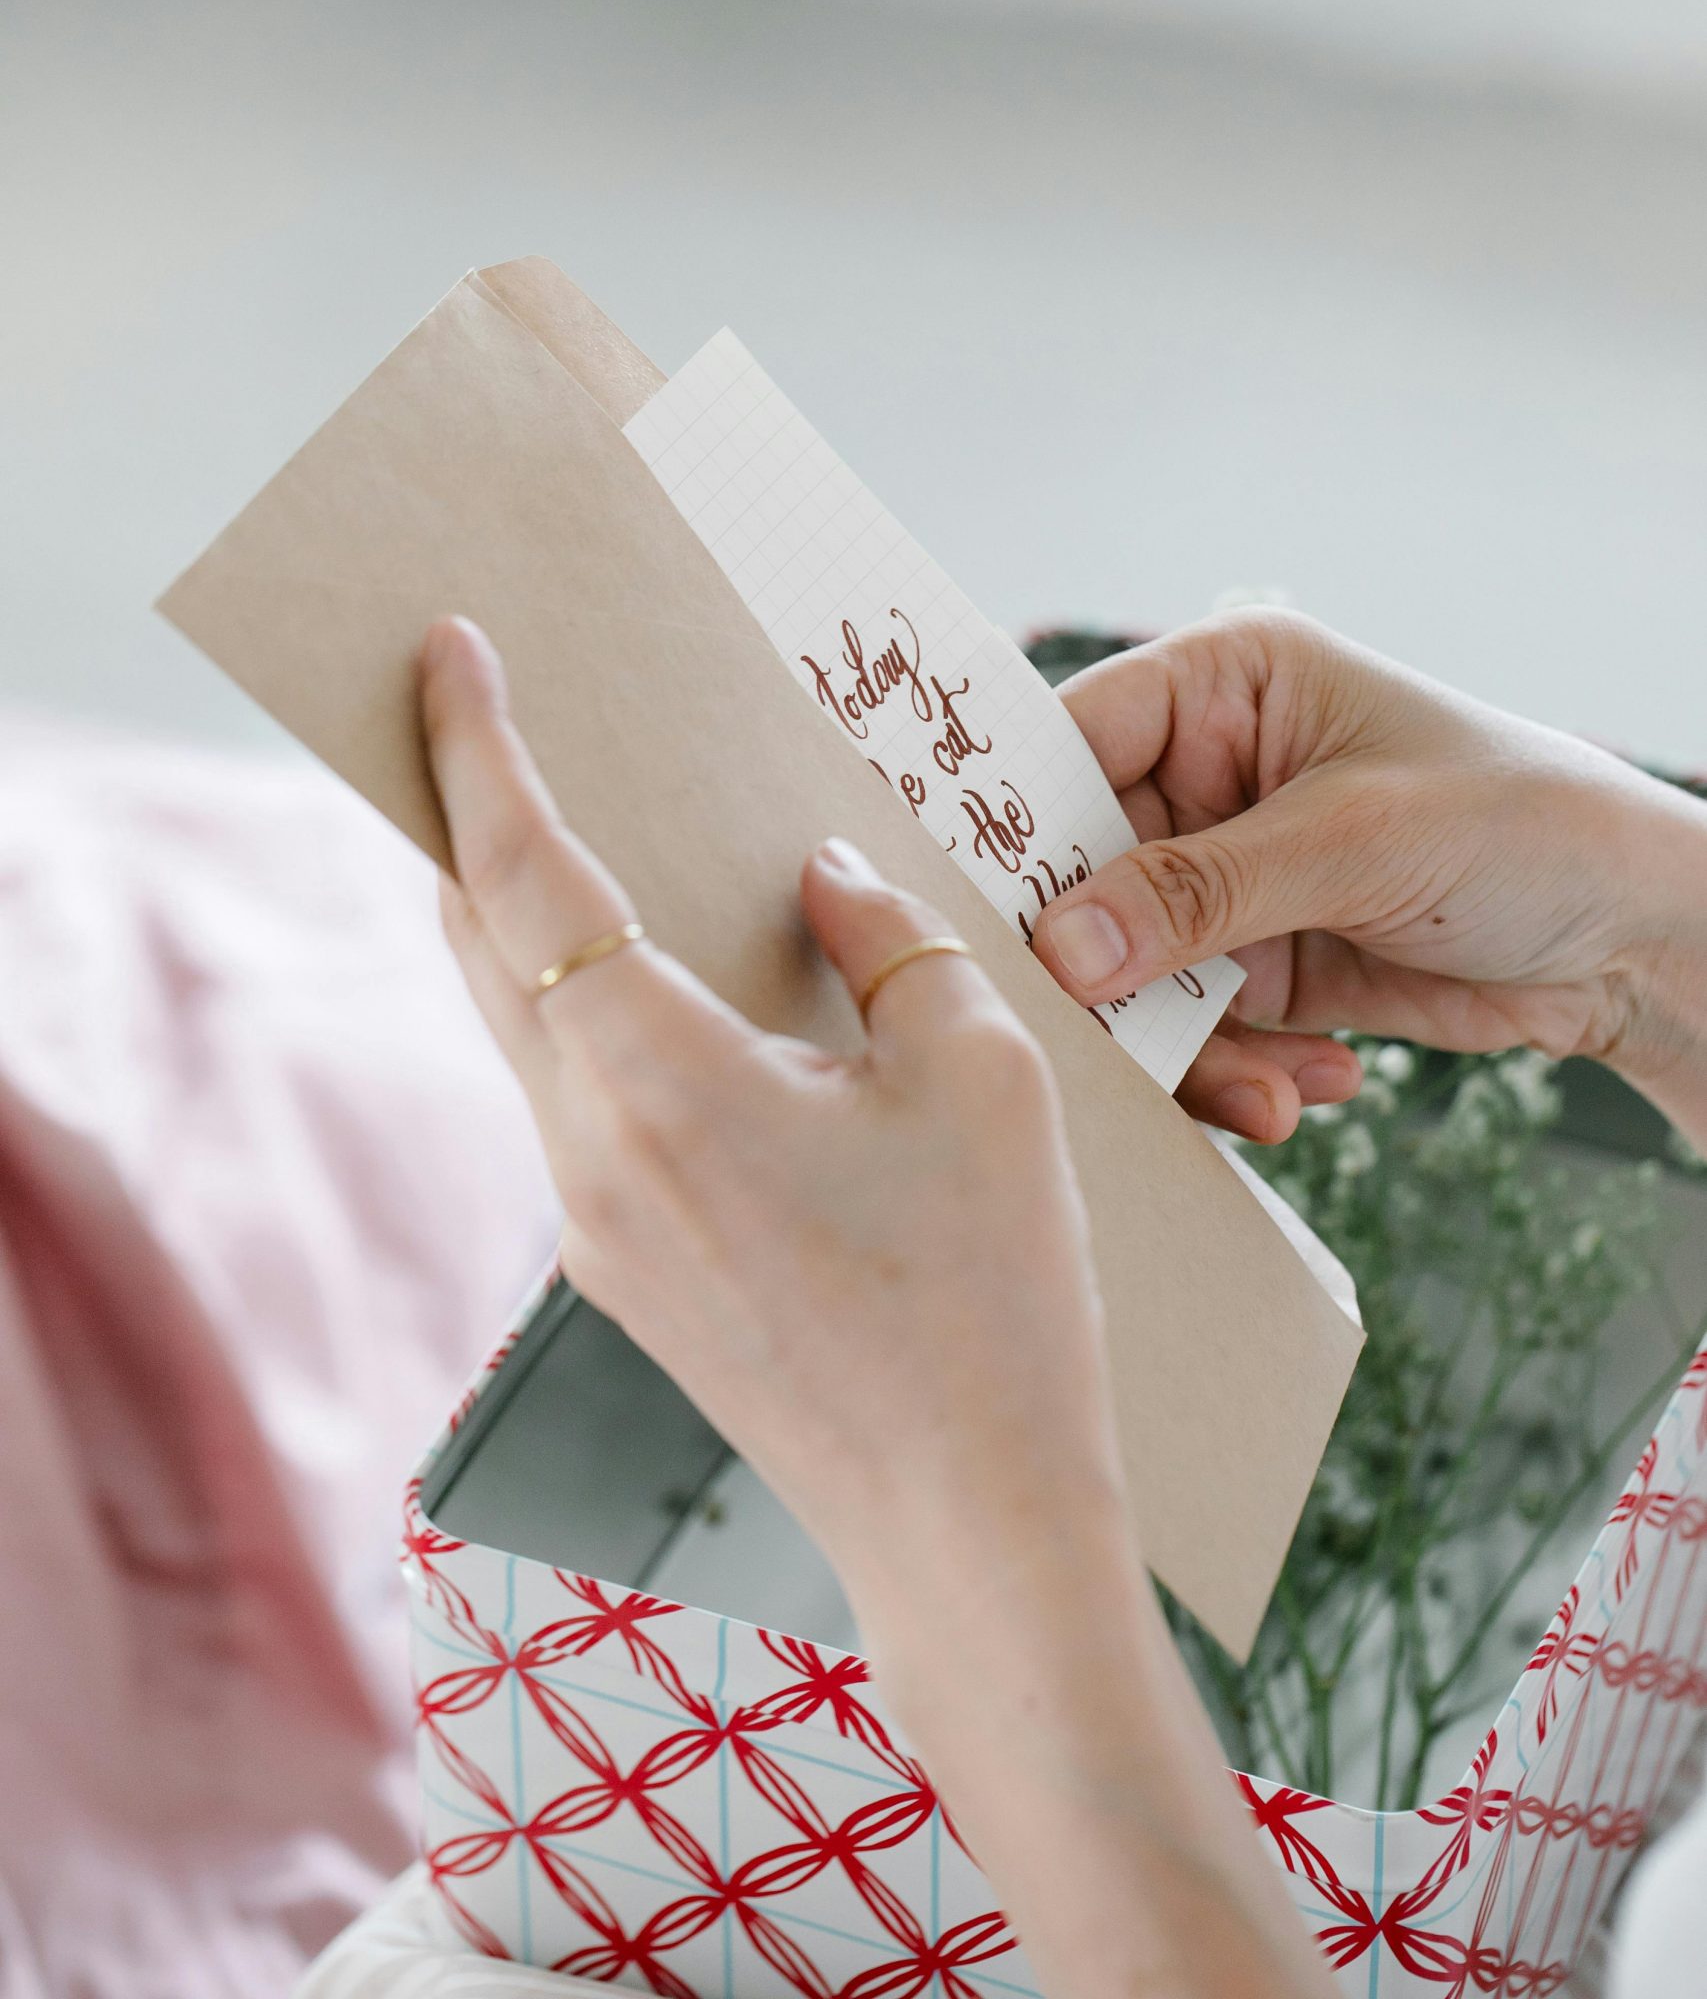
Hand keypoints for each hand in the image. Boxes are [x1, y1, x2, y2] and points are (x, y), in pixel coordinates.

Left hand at [417, 614, 1332, 1998]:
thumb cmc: (992, 1293)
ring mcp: (590, 1220)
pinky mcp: (619, 1266)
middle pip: (477, 942)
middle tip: (488, 714)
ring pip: (511, 1023)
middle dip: (469, 816)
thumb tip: (817, 878)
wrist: (969, 1521)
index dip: (477, 750)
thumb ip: (886, 941)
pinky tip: (658, 974)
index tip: (448, 651)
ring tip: (572, 823)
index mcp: (657, 1080)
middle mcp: (585, 1149)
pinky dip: (577, 1004)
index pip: (524, 874)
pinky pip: (567, 1094)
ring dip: (520, 914)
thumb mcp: (979, 1072)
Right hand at [1034, 610, 1706, 1146]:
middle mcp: (1210, 775)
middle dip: (1104, 972)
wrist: (1638, 936)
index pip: (1071, 740)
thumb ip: (1197, 893)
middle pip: (1084, 874)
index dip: (1018, 827)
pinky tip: (1319, 1083)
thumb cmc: (1520, 824)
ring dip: (1186, 1047)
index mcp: (1224, 686)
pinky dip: (1240, 1072)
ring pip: (1131, 971)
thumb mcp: (1353, 842)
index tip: (990, 920)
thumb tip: (1060, 949)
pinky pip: (1195, 1028)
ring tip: (1267, 1093)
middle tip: (1113, 1045)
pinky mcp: (1262, 963)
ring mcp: (1230, 877)